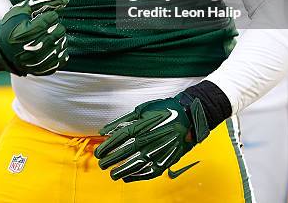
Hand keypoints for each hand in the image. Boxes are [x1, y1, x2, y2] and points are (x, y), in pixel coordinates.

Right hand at [0, 0, 68, 75]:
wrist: (0, 48)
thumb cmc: (11, 25)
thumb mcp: (23, 9)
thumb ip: (45, 2)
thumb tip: (65, 0)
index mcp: (23, 32)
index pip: (49, 20)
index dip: (52, 15)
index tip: (48, 16)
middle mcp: (30, 48)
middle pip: (58, 33)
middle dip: (57, 26)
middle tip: (50, 26)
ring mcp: (35, 61)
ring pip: (61, 46)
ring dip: (59, 38)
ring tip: (51, 35)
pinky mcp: (40, 69)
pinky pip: (60, 61)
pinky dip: (60, 52)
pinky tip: (54, 46)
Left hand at [94, 94, 209, 181]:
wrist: (188, 117)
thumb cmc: (164, 110)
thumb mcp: (142, 109)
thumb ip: (123, 120)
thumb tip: (105, 130)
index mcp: (142, 126)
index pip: (119, 139)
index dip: (107, 147)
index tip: (99, 152)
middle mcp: (148, 140)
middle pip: (125, 152)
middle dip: (111, 160)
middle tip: (102, 164)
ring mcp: (157, 152)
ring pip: (135, 165)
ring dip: (122, 171)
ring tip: (113, 174)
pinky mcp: (165, 161)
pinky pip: (149, 172)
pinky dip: (137, 176)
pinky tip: (128, 178)